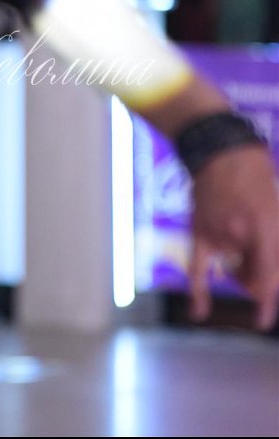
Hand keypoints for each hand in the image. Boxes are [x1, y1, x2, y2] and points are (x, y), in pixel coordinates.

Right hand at [190, 144, 278, 329]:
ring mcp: (218, 233)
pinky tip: (199, 312)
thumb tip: (271, 269)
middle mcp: (241, 235)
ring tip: (238, 234)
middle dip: (255, 278)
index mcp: (266, 226)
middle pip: (251, 277)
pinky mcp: (199, 230)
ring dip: (236, 264)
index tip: (262, 319)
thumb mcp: (275, 204)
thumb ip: (274, 238)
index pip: (269, 277)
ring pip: (230, 267)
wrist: (217, 147)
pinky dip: (198, 292)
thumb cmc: (253, 171)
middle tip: (255, 258)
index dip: (267, 298)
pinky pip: (197, 267)